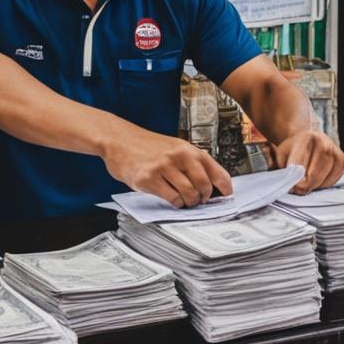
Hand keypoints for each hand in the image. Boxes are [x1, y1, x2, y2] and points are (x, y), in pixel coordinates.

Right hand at [101, 124, 232, 207]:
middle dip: (204, 199)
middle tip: (198, 200)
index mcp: (189, 149)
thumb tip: (212, 186)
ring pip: (189, 195)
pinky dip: (175, 203)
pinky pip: (172, 199)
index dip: (225, 189)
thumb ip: (192, 163)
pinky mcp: (149, 178)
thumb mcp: (174, 147)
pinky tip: (171, 198)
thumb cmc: (146, 146)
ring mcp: (163, 167)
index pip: (218, 173)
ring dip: (189, 203)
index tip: (225, 197)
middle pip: (205, 187)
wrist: (119, 140)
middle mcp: (179, 156)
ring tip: (183, 200)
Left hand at [272, 130, 343, 194]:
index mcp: (305, 139)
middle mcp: (323, 143)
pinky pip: (332, 182)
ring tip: (307, 177)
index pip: (299, 170)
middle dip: (303, 187)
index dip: (294, 183)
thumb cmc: (292, 150)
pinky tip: (317, 176)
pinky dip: (323, 184)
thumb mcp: (280, 156)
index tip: (291, 186)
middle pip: (312, 179)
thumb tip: (291, 188)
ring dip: (313, 185)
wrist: (308, 139)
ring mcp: (335, 151)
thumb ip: (283, 171)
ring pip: (322, 182)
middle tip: (297, 184)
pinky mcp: (343, 161)